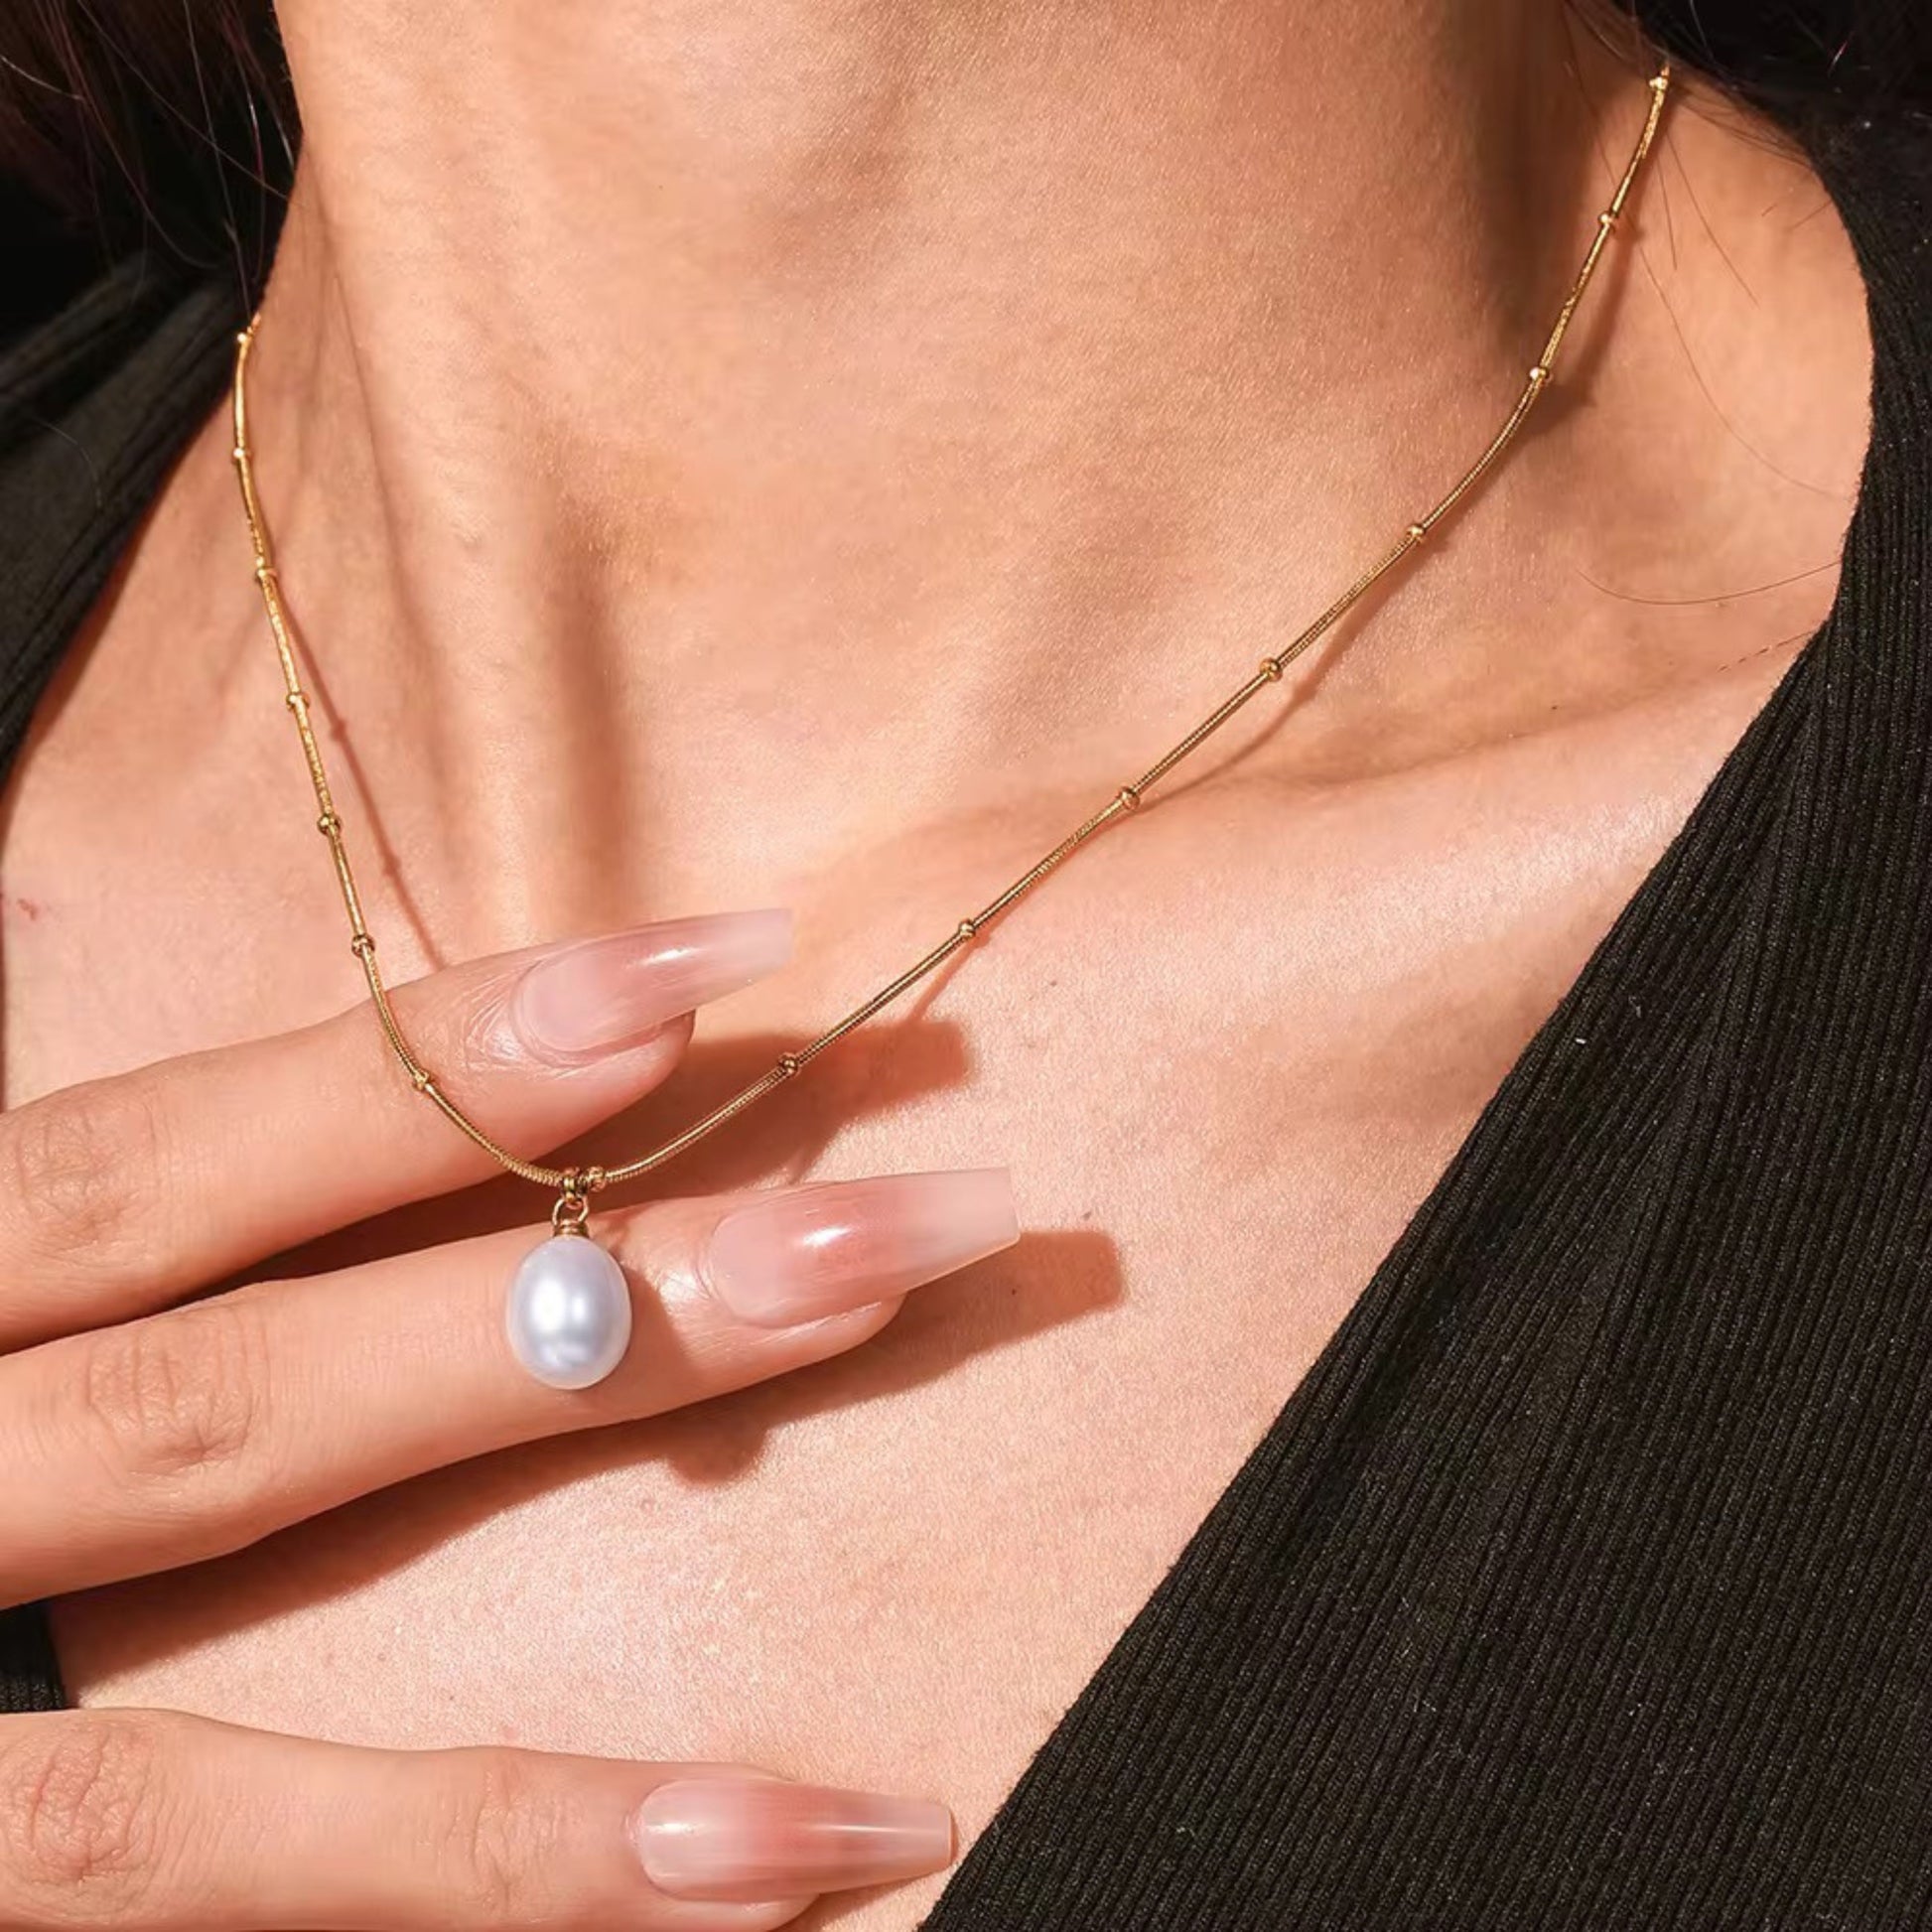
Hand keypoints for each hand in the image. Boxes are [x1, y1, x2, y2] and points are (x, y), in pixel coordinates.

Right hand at [0, 910, 1012, 1928]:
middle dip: (616, 1258)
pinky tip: (772, 1843)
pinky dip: (503, 1859)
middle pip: (268, 1329)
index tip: (716, 956)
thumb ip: (70, 1250)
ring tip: (888, 1386)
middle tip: (939, 1206)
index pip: (183, 1141)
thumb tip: (296, 1160)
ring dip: (591, 1454)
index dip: (445, 1051)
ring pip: (240, 1538)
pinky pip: (203, 1861)